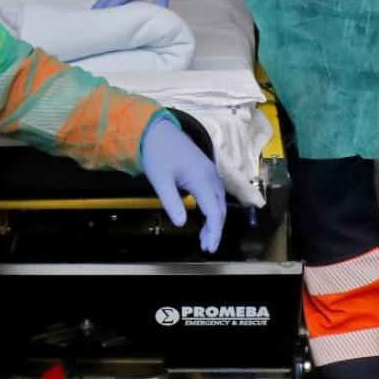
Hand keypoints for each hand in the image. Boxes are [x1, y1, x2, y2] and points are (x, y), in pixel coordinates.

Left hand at [139, 115, 226, 253]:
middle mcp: (211, 177)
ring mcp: (210, 172)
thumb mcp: (161, 181)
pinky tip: (204, 216)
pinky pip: (215, 193)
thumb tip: (182, 224)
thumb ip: (172, 202)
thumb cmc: (158, 154)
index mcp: (202, 180)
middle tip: (206, 246)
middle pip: (220, 208)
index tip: (210, 248)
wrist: (158, 130)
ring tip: (205, 236)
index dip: (214, 232)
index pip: (214, 212)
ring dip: (214, 220)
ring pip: (219, 201)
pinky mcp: (205, 170)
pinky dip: (212, 208)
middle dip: (215, 229)